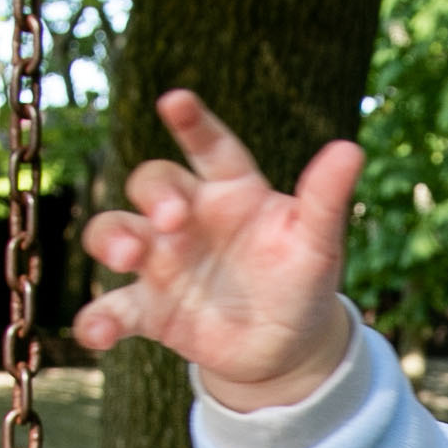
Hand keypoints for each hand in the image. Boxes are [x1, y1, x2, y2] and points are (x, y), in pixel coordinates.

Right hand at [76, 89, 362, 410]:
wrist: (287, 346)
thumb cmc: (301, 280)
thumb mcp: (317, 243)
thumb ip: (325, 198)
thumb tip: (350, 149)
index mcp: (233, 192)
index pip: (211, 147)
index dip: (194, 123)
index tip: (177, 101)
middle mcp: (189, 218)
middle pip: (153, 183)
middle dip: (154, 194)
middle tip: (172, 218)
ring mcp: (163, 261)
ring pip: (115, 231)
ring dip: (112, 239)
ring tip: (128, 257)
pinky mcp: (150, 308)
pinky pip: (113, 308)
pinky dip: (98, 319)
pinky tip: (97, 333)